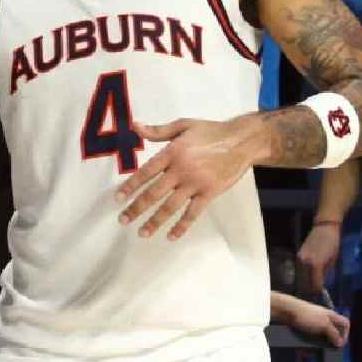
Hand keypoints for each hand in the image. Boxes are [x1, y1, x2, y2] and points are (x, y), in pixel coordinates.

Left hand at [116, 117, 257, 240]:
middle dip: (136, 208)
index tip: (118, 198)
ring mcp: (196, 183)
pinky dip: (182, 226)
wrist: (243, 140)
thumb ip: (157, 131)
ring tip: (142, 232)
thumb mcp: (183, 125)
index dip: (130, 186)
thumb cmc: (211, 131)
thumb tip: (134, 126)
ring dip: (154, 221)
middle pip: (154, 193)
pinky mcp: (210, 193)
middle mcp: (182, 170)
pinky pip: (193, 213)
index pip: (146, 172)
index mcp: (172, 153)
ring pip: (170, 207)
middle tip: (123, 220)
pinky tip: (171, 236)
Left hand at [276, 294, 349, 346]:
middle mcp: (323, 317)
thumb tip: (340, 343)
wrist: (285, 309)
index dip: (345, 334)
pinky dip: (308, 341)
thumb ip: (333, 334)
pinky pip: (309, 335)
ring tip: (313, 347)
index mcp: (331, 315)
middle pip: (332, 332)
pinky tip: (305, 345)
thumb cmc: (306, 315)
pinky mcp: (302, 324)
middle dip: (329, 341)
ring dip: (318, 343)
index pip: (345, 324)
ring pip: (320, 335)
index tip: (339, 343)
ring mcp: (312, 321)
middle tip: (326, 348)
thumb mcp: (324, 325)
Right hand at [297, 223, 340, 294]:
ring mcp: (299, 259)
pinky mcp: (298, 256)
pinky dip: (303, 274)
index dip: (318, 290)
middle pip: (305, 281)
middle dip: (310, 288)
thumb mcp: (333, 259)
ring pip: (300, 276)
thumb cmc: (333, 243)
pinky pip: (300, 269)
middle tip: (315, 293)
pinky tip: (308, 276)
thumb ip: (326, 272)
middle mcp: (305, 263)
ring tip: (311, 286)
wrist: (324, 228)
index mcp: (315, 264)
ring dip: (305, 282)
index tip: (321, 294)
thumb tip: (321, 282)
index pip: (315, 283)